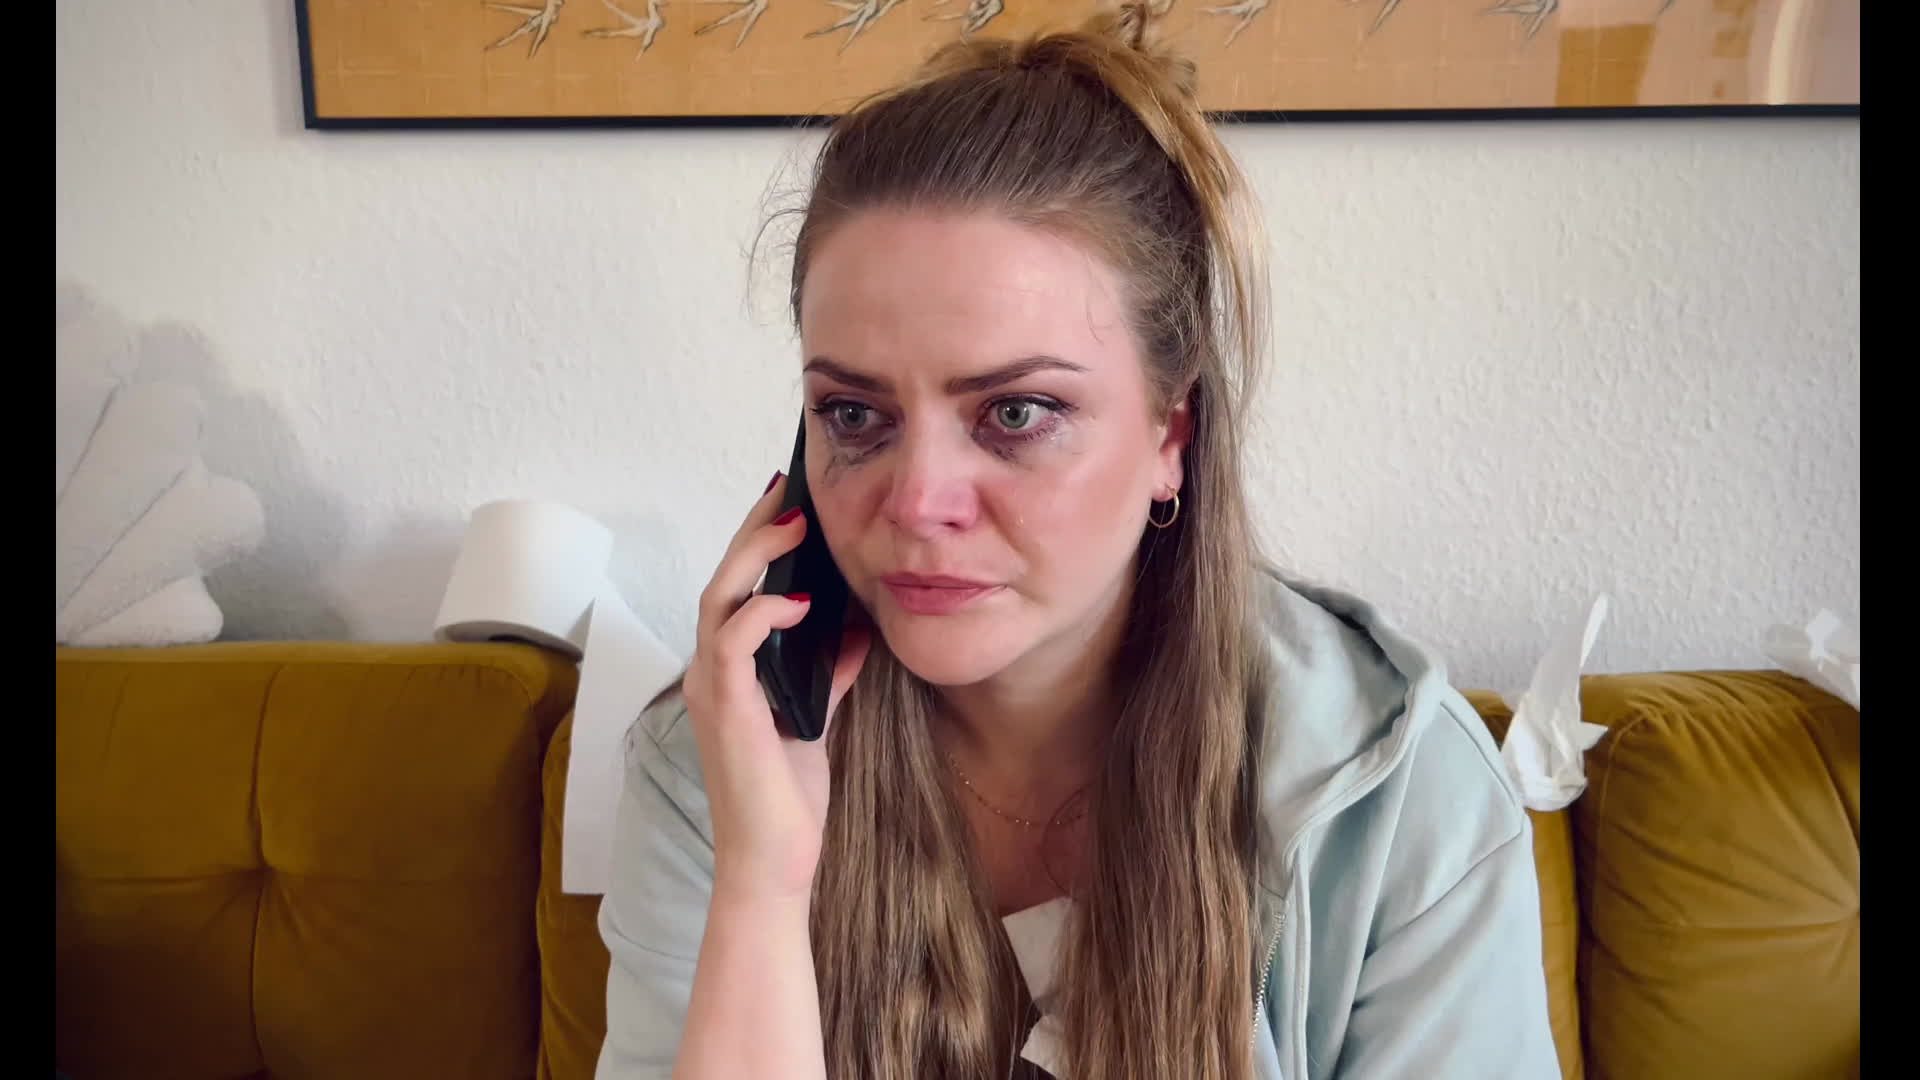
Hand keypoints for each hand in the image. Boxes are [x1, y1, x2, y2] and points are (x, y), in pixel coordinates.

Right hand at [683, 473, 872, 901]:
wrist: (774, 864)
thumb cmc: (787, 799)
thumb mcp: (816, 718)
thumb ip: (827, 671)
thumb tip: (857, 628)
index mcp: (727, 673)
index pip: (735, 591)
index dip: (758, 545)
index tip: (789, 504)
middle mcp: (709, 674)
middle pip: (721, 581)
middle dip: (754, 530)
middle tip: (788, 489)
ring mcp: (711, 690)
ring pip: (719, 600)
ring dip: (756, 556)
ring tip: (793, 524)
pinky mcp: (726, 711)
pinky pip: (733, 643)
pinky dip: (764, 613)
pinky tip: (800, 602)